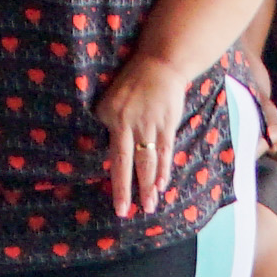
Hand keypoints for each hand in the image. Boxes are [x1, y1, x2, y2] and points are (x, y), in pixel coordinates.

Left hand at [91, 58, 194, 220]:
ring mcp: (148, 124)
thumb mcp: (111, 98)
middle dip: (124, 190)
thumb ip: (109, 122)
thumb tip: (109, 148)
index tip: (114, 198)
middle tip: (123, 212)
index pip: (110, 152)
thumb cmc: (134, 82)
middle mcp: (127, 123)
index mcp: (110, 116)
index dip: (113, 177)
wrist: (160, 64)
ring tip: (149, 206)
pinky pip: (164, 151)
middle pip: (125, 162)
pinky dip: (163, 169)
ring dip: (147, 186)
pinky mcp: (166, 124)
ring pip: (147, 161)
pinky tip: (161, 185)